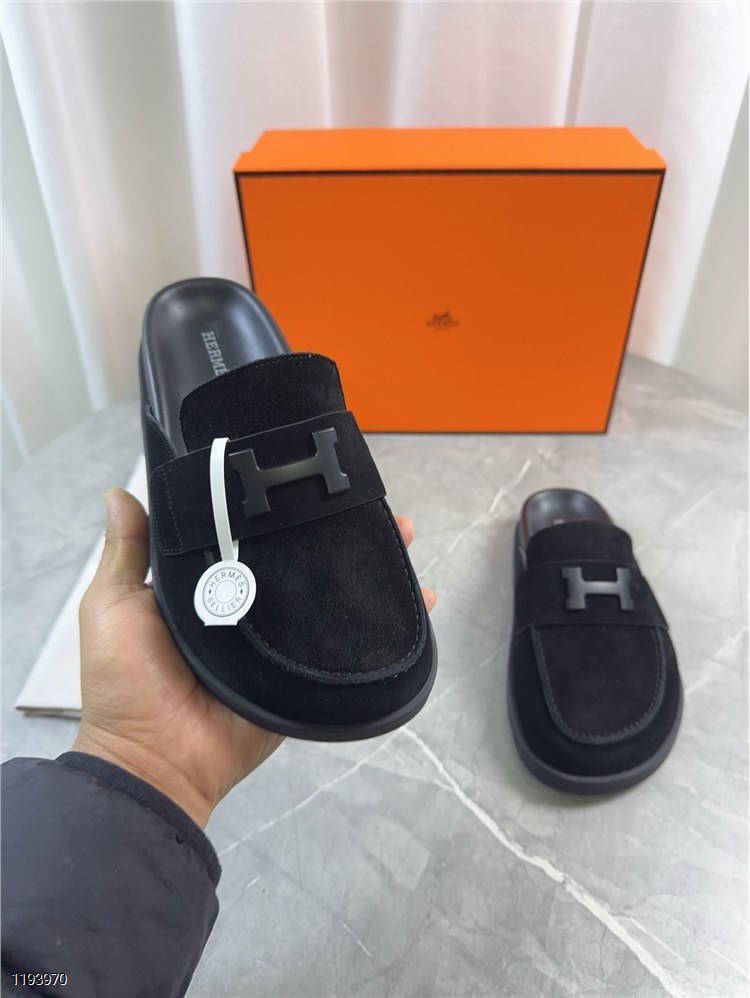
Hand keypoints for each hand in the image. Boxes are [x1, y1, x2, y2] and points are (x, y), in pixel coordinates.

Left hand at [73, 489, 435, 827]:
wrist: (155, 759)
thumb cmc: (127, 680)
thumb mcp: (113, 606)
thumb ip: (127, 552)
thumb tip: (117, 491)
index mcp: (206, 586)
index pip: (248, 534)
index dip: (276, 507)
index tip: (302, 473)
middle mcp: (249, 606)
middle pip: (300, 560)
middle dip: (335, 530)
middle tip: (367, 500)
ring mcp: (281, 641)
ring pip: (331, 596)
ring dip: (368, 566)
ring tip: (401, 532)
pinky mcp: (304, 673)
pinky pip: (347, 645)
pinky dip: (384, 625)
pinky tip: (416, 596)